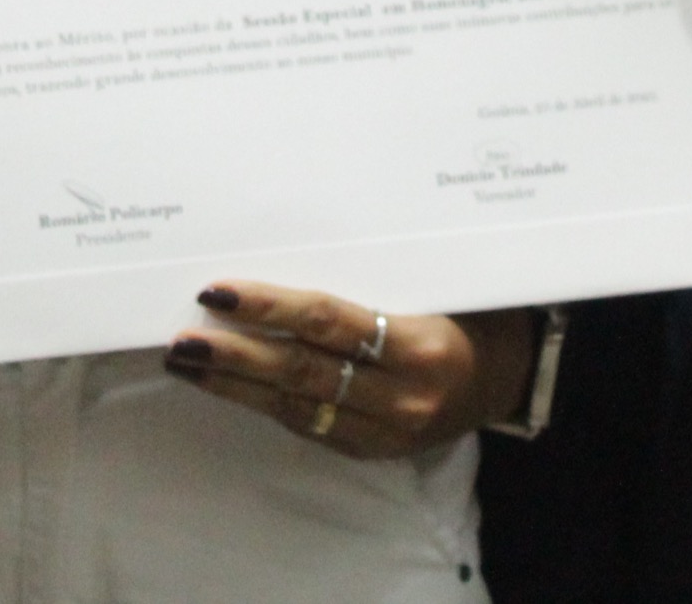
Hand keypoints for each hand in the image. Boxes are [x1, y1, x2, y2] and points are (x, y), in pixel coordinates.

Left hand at [160, 284, 518, 458]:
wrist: (510, 377)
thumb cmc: (468, 310)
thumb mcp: (434, 284)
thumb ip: (373, 273)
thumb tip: (284, 241)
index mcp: (421, 346)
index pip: (327, 322)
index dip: (268, 307)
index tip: (217, 292)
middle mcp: (403, 397)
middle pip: (302, 371)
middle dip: (234, 355)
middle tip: (181, 337)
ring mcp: (386, 431)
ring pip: (296, 406)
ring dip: (234, 385)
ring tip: (185, 362)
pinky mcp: (371, 451)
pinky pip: (308, 425)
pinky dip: (263, 402)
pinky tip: (226, 384)